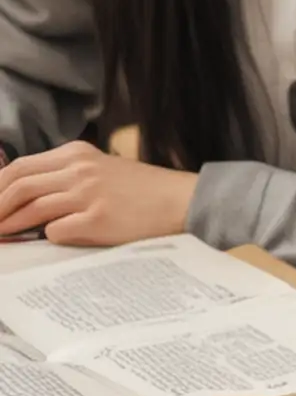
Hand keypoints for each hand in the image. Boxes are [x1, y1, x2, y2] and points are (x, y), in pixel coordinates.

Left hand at [0, 143, 196, 243]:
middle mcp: (79, 169)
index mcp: (77, 153)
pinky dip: (46, 237)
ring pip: (31, 208)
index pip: (20, 167)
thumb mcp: (99, 170)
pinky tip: (48, 242)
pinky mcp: (97, 219)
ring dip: (8, 226)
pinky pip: (56, 231)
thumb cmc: (139, 190)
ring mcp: (88, 194)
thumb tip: (23, 200)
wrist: (178, 200)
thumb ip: (65, 176)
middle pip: (19, 185)